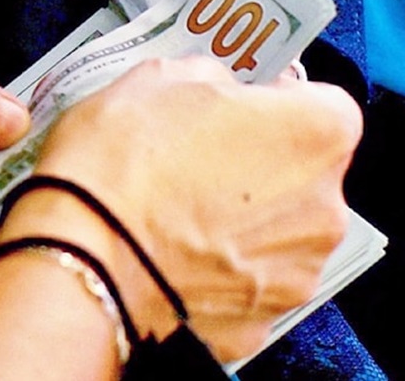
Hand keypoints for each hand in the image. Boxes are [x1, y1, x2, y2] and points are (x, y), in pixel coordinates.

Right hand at [0, 56, 360, 362]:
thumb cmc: (119, 161)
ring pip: (279, 237)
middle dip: (263, 169)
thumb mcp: (159, 78)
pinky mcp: (260, 325)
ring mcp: (296, 274)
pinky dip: (220, 276)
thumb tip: (222, 92)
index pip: (324, 106)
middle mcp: (325, 208)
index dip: (279, 105)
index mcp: (317, 133)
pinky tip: (172, 259)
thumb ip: (213, 79)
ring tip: (177, 217)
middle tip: (198, 163)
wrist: (80, 258)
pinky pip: (247, 287)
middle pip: (306, 178)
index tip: (242, 108)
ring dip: (244, 226)